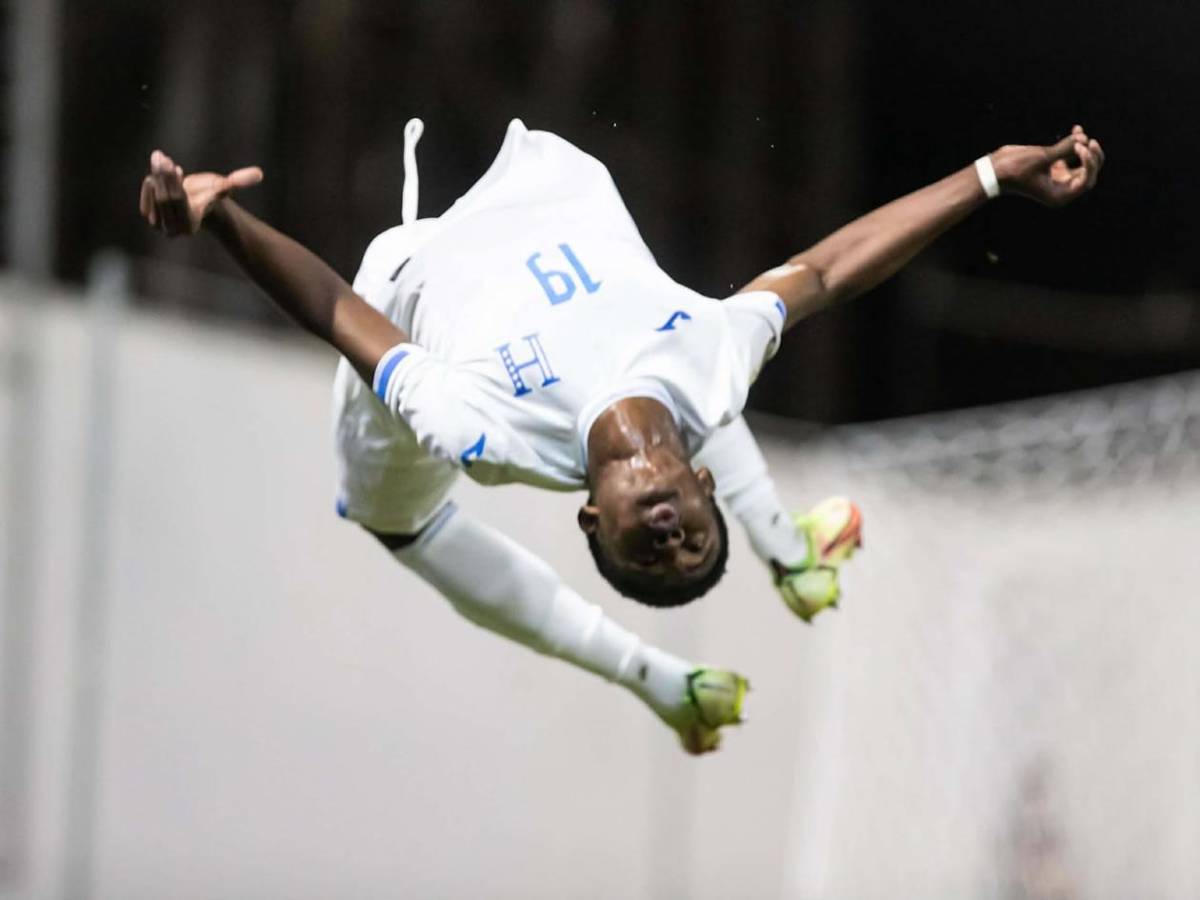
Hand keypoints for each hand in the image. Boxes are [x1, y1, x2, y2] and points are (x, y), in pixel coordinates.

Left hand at [138, 150, 262, 235]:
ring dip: (156, 176)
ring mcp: (161, 226)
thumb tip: (258, 174)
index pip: (179, 201)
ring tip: (160, 160)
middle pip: (165, 198)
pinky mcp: (150, 218)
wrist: (196, 205)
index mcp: (192, 224)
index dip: (175, 182)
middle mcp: (175, 229)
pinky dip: (149, 185)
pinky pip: (146, 199)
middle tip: (161, 156)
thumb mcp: (223, 186)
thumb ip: (239, 181)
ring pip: (154, 196)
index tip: (175, 165)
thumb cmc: (211, 195)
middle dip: (163, 176)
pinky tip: (156, 175)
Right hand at [991, 124, 1104, 207]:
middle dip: (1091, 155)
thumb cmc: (1014, 169)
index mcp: (1060, 195)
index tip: (1081, 147)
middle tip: (1088, 140)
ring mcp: (1058, 178)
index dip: (1089, 163)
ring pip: (1083, 164)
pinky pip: (1071, 156)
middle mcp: (1062, 188)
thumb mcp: (1040, 158)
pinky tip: (1076, 129)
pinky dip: (1074, 144)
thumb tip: (1084, 138)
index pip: (1086, 180)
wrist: (993, 170)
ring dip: (1084, 146)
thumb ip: (1064, 148)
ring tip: (1079, 131)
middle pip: (1089, 173)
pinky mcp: (1053, 168)